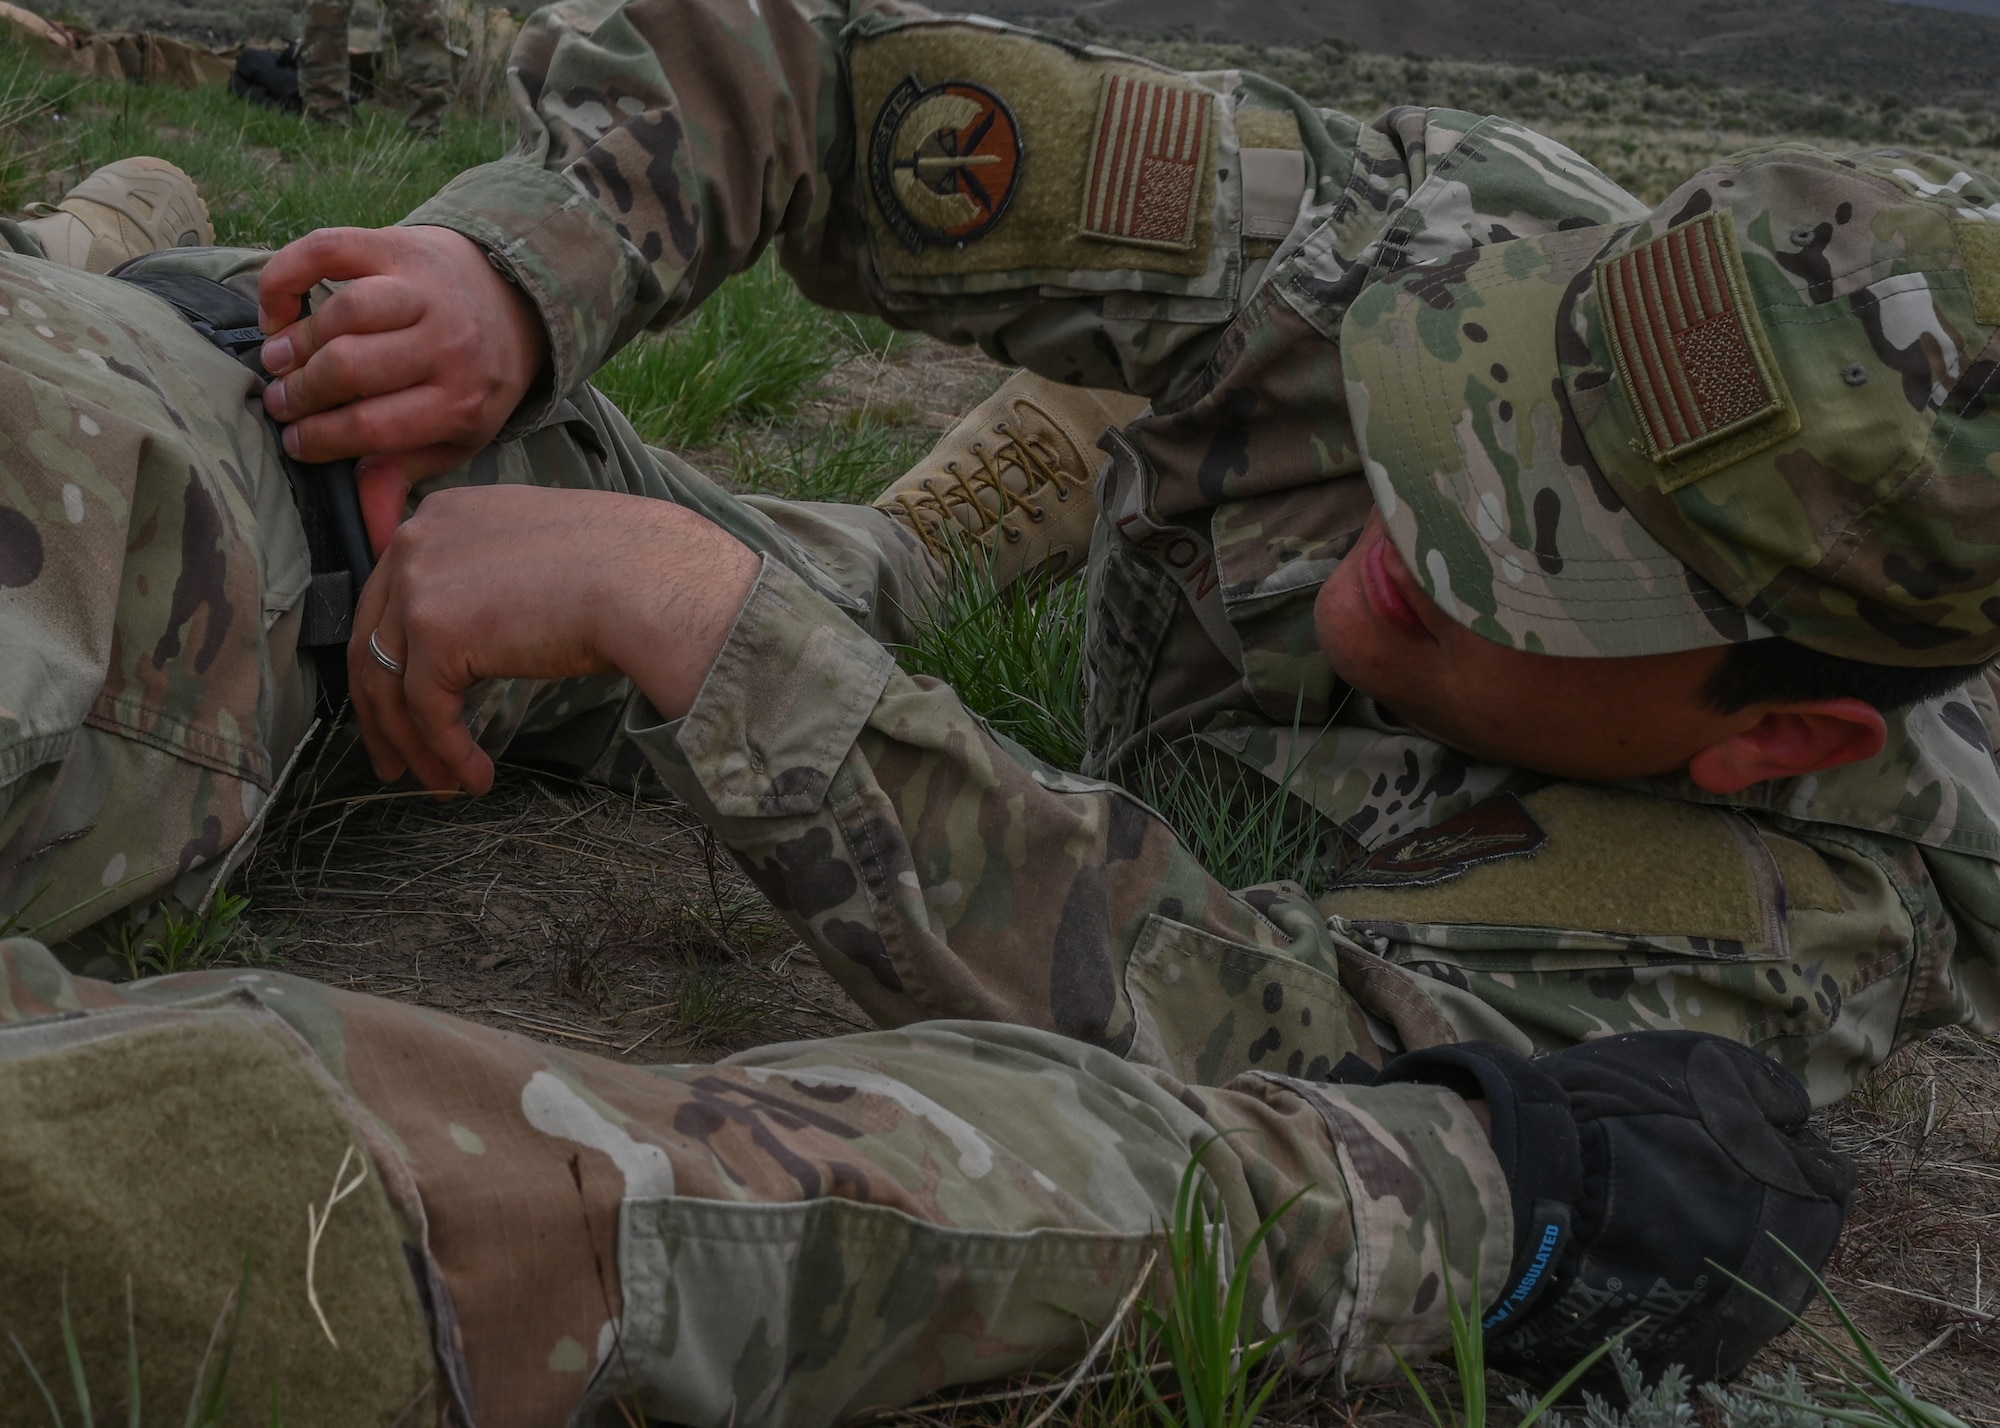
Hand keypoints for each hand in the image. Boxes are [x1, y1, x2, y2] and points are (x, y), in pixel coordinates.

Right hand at [257, 225, 549, 551]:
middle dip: (301, 392)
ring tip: (278, 359)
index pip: (371, 426)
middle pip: (349, 369)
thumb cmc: (473, 380)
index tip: (293, 440)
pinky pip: (327, 251)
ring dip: (296, 340)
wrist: (515, 301)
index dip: (320, 438)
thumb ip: (404, 475)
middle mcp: (448, 341)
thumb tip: (373, 539)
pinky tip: (277, 307)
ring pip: (340, 312)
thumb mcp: (455, 436)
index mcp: (462, 400)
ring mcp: (423, 288)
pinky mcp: (398, 245)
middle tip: (279, 400)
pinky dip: (286, 275)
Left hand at [353, 486, 758, 794]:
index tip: (400, 703)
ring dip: (413, 744)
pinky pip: (427, 711)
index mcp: (440, 516)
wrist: (645, 580)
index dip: (390, 659)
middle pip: (373, 642)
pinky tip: (476, 776)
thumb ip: (489, 574)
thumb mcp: (531, 550)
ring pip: (390, 684)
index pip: (391, 598)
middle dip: (380, 712)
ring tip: (437, 782)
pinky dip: (448, 752)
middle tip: (395, 757)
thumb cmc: (620, 569)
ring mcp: (419, 585)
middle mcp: (416, 541)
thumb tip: (478, 633)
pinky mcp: (435, 633)